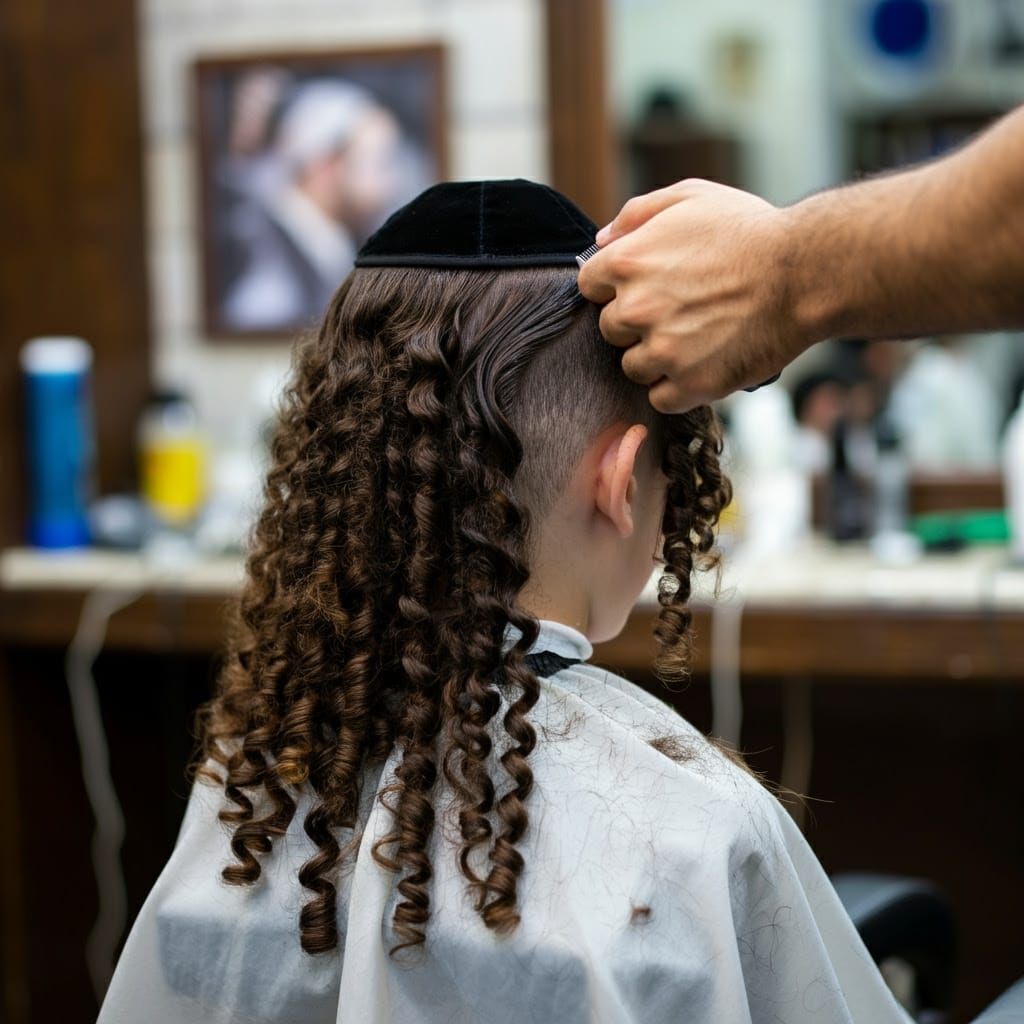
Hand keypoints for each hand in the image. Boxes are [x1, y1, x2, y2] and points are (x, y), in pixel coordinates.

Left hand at [578, 179, 811, 412]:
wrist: (806, 273)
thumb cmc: (751, 230)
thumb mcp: (691, 197)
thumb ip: (636, 214)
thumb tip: (600, 240)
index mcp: (627, 262)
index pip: (589, 286)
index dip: (614, 287)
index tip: (643, 288)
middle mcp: (636, 308)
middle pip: (610, 329)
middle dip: (637, 323)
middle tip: (678, 312)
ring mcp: (662, 350)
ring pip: (633, 367)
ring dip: (656, 358)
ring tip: (695, 339)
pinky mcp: (690, 384)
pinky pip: (660, 398)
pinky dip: (676, 388)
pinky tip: (700, 366)